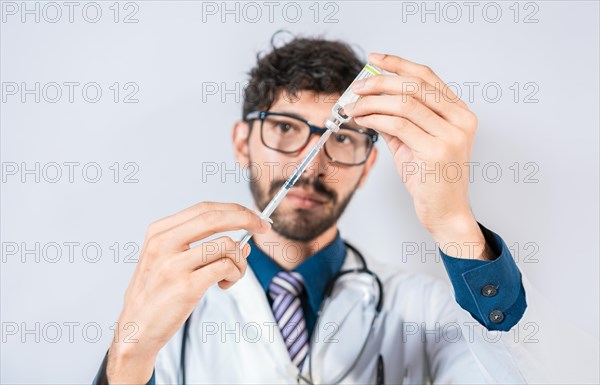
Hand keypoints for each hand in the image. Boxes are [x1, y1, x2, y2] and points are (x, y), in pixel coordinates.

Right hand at [107, 202, 270, 382]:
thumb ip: (202, 247)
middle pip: (215, 217)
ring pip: (226, 244)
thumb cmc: (156, 294)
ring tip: (232, 274)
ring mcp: (173, 265)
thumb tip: (244, 242)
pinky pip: (225, 267)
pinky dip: (235, 274)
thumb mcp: (169, 262)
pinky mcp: (186, 287)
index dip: (235, 209)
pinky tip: (225, 284)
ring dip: (240, 259)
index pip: (205, 208)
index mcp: (159, 232)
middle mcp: (163, 243)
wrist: (135, 330)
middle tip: (264, 228)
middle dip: (247, 219)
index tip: (254, 216)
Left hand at [345, 53, 490, 259]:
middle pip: (414, 85)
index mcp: (460, 112)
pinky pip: (397, 124)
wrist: (446, 212)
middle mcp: (460, 120)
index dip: (398, 64)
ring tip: (353, 107)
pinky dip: (374, 118)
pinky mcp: (437, 150)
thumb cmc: (431, 179)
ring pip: (403, 103)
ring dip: (372, 101)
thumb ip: (397, 119)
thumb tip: (369, 98)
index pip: (427, 76)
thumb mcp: (413, 142)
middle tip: (356, 87)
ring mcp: (451, 134)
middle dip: (379, 82)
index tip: (375, 59)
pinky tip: (362, 119)